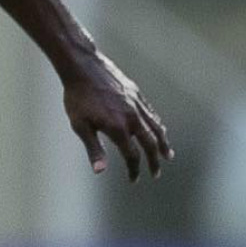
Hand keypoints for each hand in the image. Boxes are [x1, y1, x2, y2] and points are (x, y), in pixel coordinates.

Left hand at [63, 52, 173, 181]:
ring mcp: (136, 105)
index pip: (132, 156)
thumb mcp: (80, 125)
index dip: (134, 170)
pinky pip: (152, 113)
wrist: (83, 67)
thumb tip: (100, 171)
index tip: (133, 179)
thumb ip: (94, 149)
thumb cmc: (78, 97)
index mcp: (118, 128)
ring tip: (167, 155)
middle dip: (153, 161)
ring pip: (156, 128)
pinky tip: (159, 130)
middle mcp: (132, 118)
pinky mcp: (136, 94)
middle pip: (149, 144)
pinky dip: (158, 125)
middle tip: (156, 173)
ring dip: (162, 144)